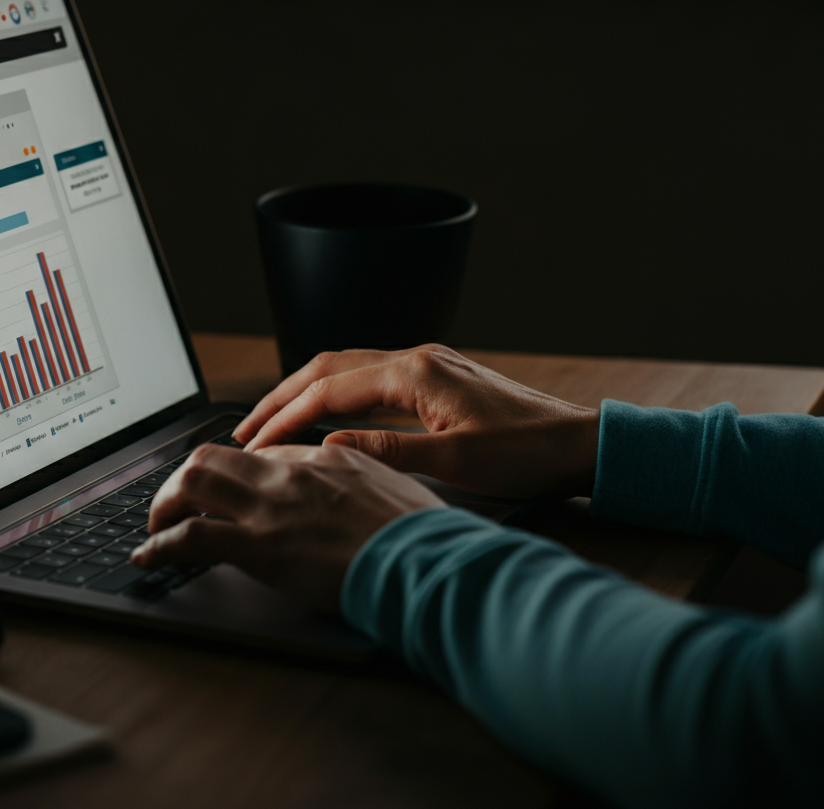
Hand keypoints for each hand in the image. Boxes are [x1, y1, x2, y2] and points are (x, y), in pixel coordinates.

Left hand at [131, 441, 443, 611]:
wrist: (424, 561)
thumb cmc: (421, 534)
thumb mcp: (396, 487)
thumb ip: (364, 477)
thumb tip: (352, 486)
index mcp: (326, 456)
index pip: (264, 452)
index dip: (236, 472)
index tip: (227, 489)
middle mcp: (291, 472)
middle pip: (215, 456)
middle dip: (186, 478)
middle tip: (179, 502)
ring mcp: (271, 506)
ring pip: (192, 482)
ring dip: (165, 503)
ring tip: (156, 525)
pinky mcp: (259, 546)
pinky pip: (191, 537)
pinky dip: (160, 546)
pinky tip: (147, 557)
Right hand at [233, 345, 599, 499]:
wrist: (578, 444)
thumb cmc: (526, 454)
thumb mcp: (454, 463)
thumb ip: (385, 451)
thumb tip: (327, 446)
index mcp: (416, 373)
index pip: (329, 389)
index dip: (286, 416)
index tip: (255, 443)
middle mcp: (417, 359)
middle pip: (329, 367)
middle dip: (282, 396)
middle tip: (246, 429)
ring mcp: (427, 365)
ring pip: (348, 369)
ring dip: (306, 393)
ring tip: (272, 422)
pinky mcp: (437, 378)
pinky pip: (371, 379)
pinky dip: (337, 395)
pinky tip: (326, 416)